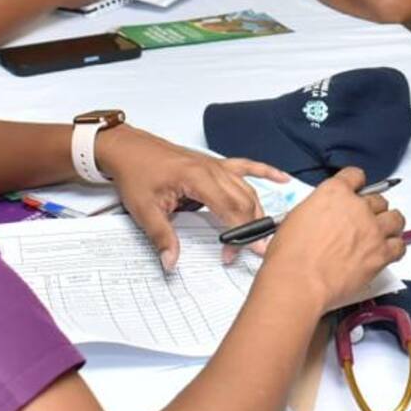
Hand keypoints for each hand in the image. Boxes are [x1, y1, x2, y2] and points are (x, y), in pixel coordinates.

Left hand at [95, 126, 289, 267]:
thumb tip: (171, 262)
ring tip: (261, 234)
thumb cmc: (136, 173)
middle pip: (244, 201)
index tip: (244, 252)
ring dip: (257, 211)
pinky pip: (246, 166)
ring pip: (247, 189)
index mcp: (197, 178)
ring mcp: (216, 165)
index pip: (230, 209)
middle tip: (252, 252)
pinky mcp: (214, 164)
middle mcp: (212, 169)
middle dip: (250, 228)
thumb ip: (161, 237)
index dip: (239, 233)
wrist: (128, 149)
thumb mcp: (144, 210)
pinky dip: (266, 172)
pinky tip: (282, 179)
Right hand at [262, 167, 405, 313]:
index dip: (356, 183)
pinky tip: (388, 250)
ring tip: (383, 231)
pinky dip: (396, 247)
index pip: (355, 175)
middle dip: (372, 209)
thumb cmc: (291, 256)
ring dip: (390, 224)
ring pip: (395, 218)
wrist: (299, 281)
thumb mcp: (296, 217)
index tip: (357, 189)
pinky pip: (400, 245)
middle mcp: (357, 207)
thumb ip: (317, 208)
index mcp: (334, 193)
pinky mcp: (381, 253)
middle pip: (378, 200)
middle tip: (365, 219)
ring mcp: (372, 229)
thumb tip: (322, 214)